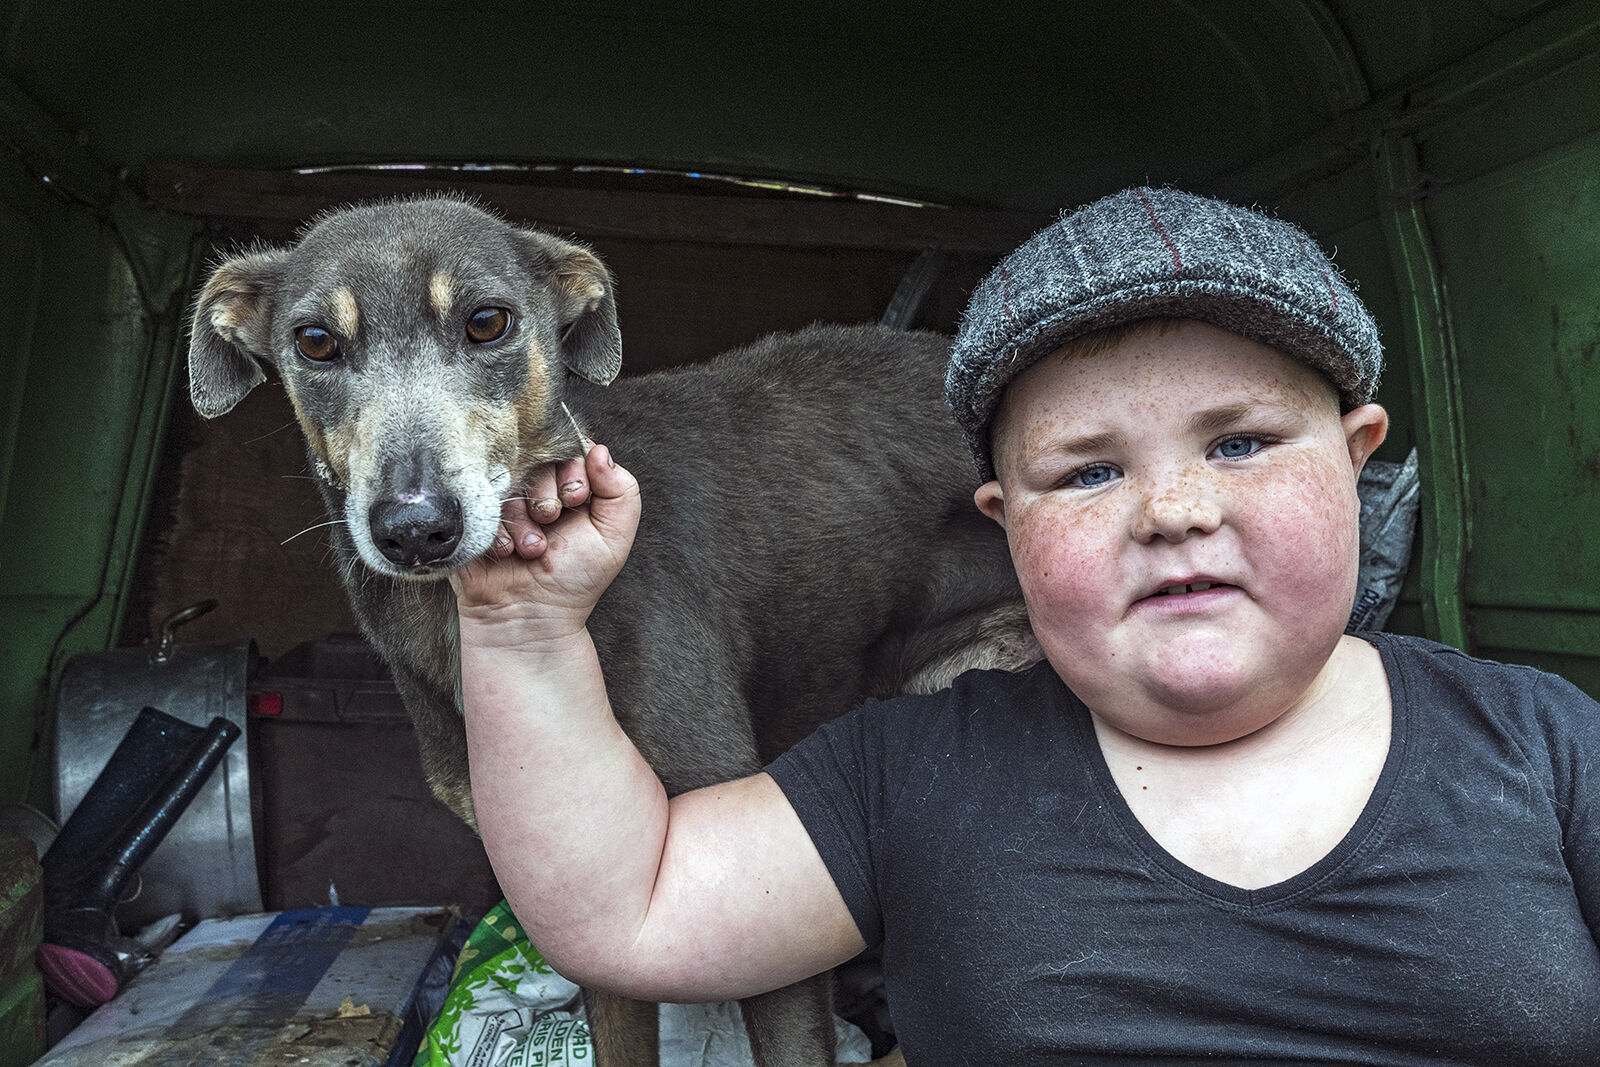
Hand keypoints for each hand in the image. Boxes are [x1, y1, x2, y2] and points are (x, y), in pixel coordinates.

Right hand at [451, 444, 639, 643]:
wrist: (532, 618)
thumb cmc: (575, 579)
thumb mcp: (614, 536)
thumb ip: (621, 490)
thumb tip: (600, 450)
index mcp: (569, 485)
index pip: (569, 448)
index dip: (573, 470)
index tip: (578, 500)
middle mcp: (535, 487)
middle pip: (535, 458)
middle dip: (547, 494)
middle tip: (552, 521)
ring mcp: (501, 500)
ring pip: (507, 481)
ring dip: (524, 518)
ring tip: (533, 550)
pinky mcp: (473, 516)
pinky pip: (479, 502)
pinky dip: (498, 530)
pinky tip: (508, 553)